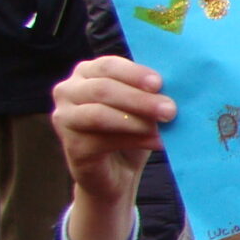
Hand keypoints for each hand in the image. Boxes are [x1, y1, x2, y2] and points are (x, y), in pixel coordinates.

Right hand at [52, 55, 171, 239]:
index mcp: (87, 73)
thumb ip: (148, 92)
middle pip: (103, 89)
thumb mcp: (141, 107)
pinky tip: (156, 143)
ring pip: (99, 114)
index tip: (159, 83)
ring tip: (163, 127)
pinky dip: (133, 140)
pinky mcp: (71, 145)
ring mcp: (64, 118)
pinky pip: (102, 140)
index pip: (108, 65)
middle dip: (140, 99)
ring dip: (136, 120)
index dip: (134, 73)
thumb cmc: (131, 132)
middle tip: (170, 109)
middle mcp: (68, 91)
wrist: (116, 174)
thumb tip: (175, 87)